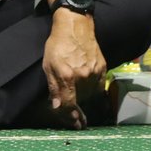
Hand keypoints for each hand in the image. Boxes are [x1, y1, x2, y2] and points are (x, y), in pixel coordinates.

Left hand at [41, 10, 105, 129]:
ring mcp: (94, 72)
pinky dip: (94, 92)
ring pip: (90, 95)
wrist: (75, 25)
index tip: (74, 124)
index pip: (69, 104)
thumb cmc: (57, 44)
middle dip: (78, 111)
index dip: (71, 117)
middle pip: (81, 102)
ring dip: (85, 101)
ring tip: (82, 104)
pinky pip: (99, 87)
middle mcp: (83, 76)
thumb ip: (54, 87)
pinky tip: (90, 92)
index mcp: (67, 76)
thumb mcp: (48, 65)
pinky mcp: (103, 68)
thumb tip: (57, 107)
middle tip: (79, 121)